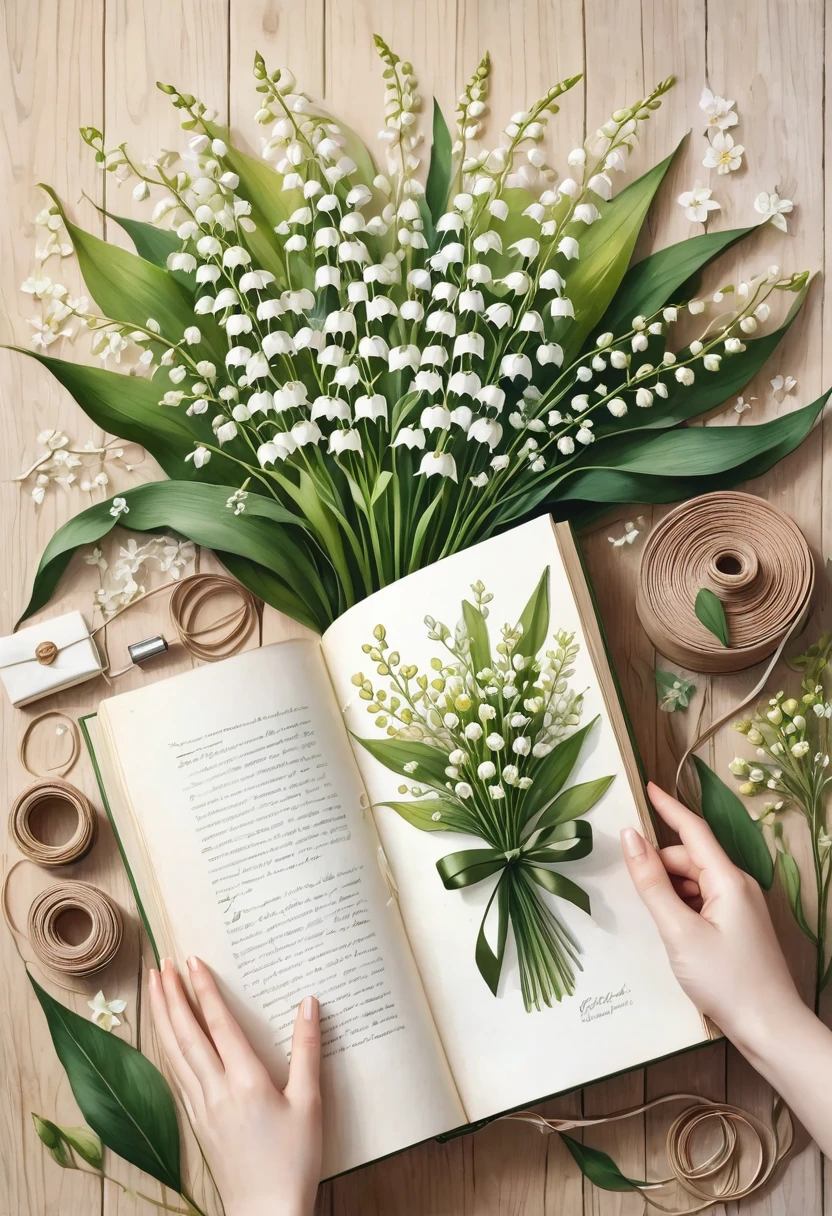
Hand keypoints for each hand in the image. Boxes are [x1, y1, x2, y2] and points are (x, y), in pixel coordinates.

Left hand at [148, 958, 320, 1215]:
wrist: (267, 1212)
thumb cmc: (293, 1161)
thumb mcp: (310, 1103)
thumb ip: (308, 1050)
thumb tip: (308, 1004)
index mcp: (245, 1081)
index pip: (218, 1024)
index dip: (204, 990)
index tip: (192, 962)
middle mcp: (216, 1090)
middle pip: (186, 1035)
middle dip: (171, 997)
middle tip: (161, 965)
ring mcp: (202, 1108)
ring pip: (175, 1054)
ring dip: (163, 1018)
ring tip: (155, 990)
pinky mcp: (198, 1123)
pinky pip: (176, 1076)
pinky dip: (167, 1049)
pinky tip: (166, 1041)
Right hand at [620, 781, 802, 1049]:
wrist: (770, 1029)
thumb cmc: (726, 981)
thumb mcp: (679, 931)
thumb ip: (651, 882)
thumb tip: (630, 837)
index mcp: (728, 880)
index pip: (693, 830)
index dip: (668, 807)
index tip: (645, 786)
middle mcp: (738, 886)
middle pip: (690, 859)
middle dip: (660, 865)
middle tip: (632, 888)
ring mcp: (741, 907)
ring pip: (695, 882)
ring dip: (670, 890)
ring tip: (654, 921)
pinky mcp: (739, 927)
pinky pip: (703, 901)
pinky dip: (682, 906)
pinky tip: (672, 931)